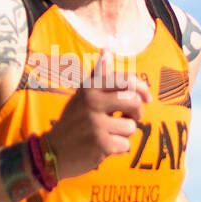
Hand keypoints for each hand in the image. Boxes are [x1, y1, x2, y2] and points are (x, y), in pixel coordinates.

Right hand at [46, 49, 151, 180]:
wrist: (53, 151)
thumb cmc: (73, 121)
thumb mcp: (82, 95)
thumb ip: (98, 75)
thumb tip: (107, 50)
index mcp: (90, 88)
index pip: (125, 80)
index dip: (142, 88)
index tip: (147, 98)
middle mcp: (92, 102)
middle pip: (133, 101)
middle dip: (137, 112)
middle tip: (128, 118)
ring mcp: (96, 124)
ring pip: (131, 127)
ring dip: (124, 134)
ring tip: (108, 134)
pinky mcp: (100, 144)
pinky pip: (126, 145)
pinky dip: (119, 148)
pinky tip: (105, 147)